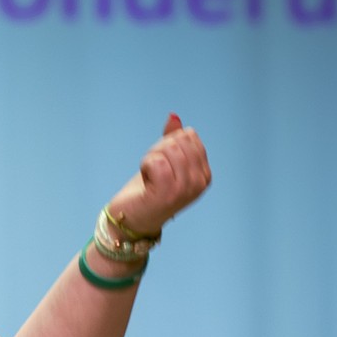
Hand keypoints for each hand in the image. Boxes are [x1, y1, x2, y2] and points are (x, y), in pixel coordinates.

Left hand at [103, 113, 211, 236]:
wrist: (132, 220)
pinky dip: (145, 166)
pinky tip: (146, 180)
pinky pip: (156, 161)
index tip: (161, 165)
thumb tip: (173, 116)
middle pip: (178, 140)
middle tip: (152, 171)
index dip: (168, 144)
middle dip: (159, 150)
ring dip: (150, 159)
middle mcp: (200, 182)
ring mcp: (187, 188)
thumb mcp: (163, 161)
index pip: (189, 136)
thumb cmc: (147, 191)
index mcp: (205, 174)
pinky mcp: (169, 192)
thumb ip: (172, 139)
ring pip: (168, 149)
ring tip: (149, 177)